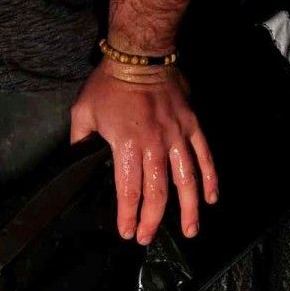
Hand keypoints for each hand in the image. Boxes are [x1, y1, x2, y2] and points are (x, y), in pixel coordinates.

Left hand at [70, 61, 217, 244]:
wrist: (140, 53)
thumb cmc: (108, 84)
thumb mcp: (83, 113)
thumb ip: (80, 143)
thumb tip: (78, 163)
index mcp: (126, 145)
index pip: (128, 190)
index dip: (128, 215)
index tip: (128, 232)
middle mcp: (154, 145)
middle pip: (157, 192)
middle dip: (152, 220)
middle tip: (148, 238)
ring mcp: (177, 136)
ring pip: (186, 180)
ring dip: (188, 209)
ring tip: (189, 231)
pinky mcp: (192, 126)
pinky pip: (204, 157)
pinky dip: (210, 179)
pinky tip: (211, 199)